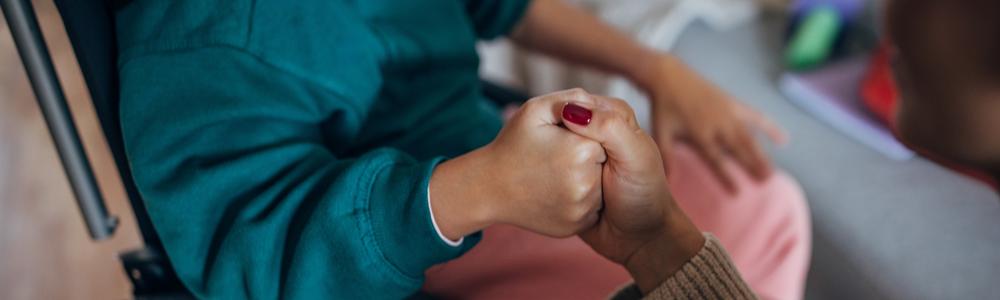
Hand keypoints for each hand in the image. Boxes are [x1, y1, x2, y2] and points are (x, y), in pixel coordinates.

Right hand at [429, 89, 605, 238]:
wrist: (487, 190)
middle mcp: (585, 182)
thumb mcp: (535, 110)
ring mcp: (581, 208)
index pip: (601, 136)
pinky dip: (578, 202)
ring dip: (583, 181)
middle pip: (601, 163)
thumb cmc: (511, 146)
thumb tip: (597, 108)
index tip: (558, 142)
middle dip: (585, 159)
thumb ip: (572, 99)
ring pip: (598, 187)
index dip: (580, 137)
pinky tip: (555, 195)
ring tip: (552, 178)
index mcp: (580, 150)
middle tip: (553, 160)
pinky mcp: (577, 225)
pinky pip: (590, 209)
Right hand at [560, 93, 704, 293]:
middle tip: (580, 172)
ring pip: (553, 155)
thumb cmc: (644, 195)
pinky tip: (558, 196)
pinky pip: (551, 177)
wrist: (640, 239)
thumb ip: (609, 127)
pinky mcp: (569, 181)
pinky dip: (552, 187)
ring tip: (571, 188)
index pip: (576, 106)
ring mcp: (581, 160)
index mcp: (613, 118)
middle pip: (562, 130)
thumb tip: (570, 109)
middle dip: (559, 148)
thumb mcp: (633, 156)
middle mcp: (596, 135)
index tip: (565, 140)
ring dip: (555, 172)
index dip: (566, 120)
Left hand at [637, 55, 786, 191]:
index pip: (716, 160)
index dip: (727, 176)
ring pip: (749, 136)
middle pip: (738, 149)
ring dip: (761, 154)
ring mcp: (728, 112)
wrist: (669, 76)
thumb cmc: (663, 108)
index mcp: (699, 134)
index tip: (738, 193)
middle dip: (751, 166)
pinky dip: (770, 127)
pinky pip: (756, 116)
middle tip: (764, 183)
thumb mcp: (661, 133)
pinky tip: (783, 139)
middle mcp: (717, 124)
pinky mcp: (733, 102)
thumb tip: (667, 182)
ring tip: (770, 171)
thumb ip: (666, 157)